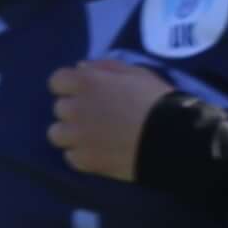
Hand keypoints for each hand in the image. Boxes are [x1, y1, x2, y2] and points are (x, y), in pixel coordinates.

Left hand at [47, 60, 170, 181]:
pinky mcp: (84, 160)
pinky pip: (71, 157)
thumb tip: (80, 68)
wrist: (171, 138)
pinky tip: (99, 153)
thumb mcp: (137, 74)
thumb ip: (106, 68)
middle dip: (75, 111)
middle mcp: (75, 108)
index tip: (87, 93)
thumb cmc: (157, 100)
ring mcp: (77, 136)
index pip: (57, 81)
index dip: (70, 87)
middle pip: (59, 109)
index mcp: (86, 83)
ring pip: (57, 134)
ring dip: (71, 134)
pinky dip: (82, 155)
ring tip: (92, 138)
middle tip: (98, 117)